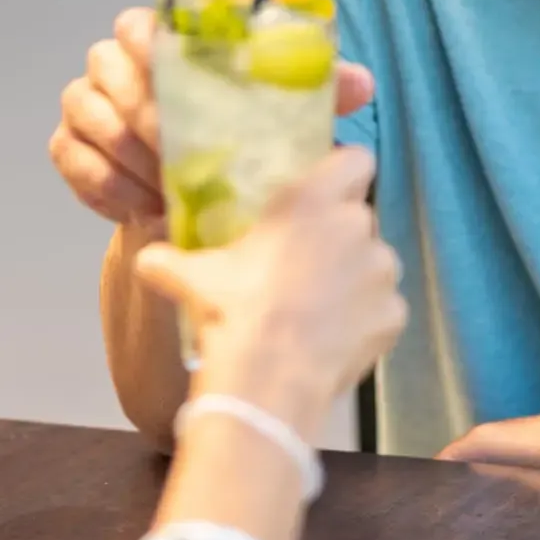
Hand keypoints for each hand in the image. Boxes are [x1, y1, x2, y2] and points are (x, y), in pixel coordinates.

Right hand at [50, 7, 375, 226]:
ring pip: (88, 108)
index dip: (156, 39)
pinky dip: (106, 185)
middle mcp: (120, 63)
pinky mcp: (68, 146)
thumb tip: (361, 82)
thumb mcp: (281, 124)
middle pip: (111, 61)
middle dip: (146, 111)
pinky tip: (140, 207)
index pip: (149, 19)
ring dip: (127, 154)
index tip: (178, 70)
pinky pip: (71, 155)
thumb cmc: (235, 152)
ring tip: (165, 192)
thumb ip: (316, 97)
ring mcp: (88, 102)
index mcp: (168, 44)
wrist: (187, 216)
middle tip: (178, 153)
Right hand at [131, 147, 405, 438]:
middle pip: (358, 217)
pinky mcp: (394, 316)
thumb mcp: (192, 278)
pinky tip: (334, 339)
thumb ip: (170, 260)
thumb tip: (144, 258)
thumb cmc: (232, 310)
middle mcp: (356, 226)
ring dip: (354, 278)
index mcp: (313, 199)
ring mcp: (382, 272)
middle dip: (338, 235)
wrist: (269, 380)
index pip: (356, 158)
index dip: (343, 172)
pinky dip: (366, 320)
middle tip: (305, 262)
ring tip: (319, 307)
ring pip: (374, 263)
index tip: (321, 193)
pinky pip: (383, 309)